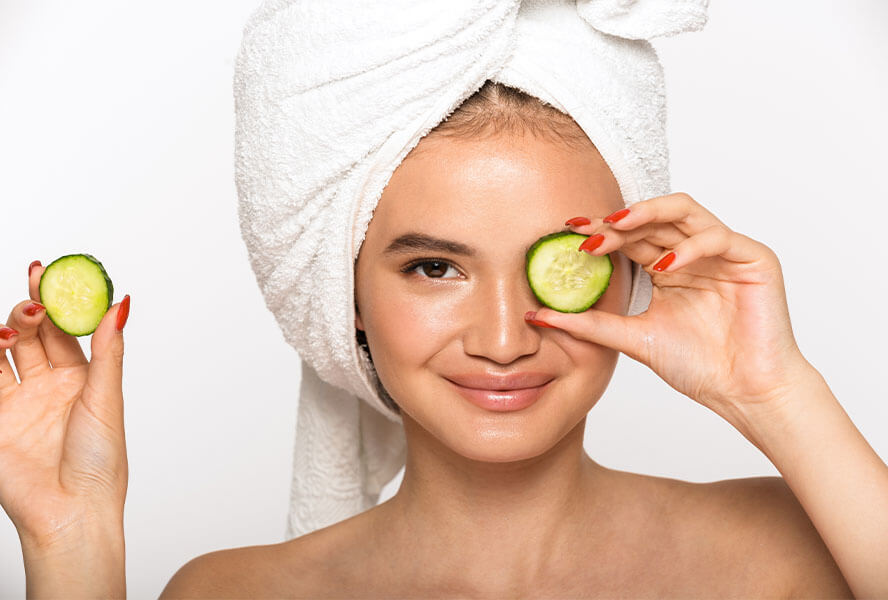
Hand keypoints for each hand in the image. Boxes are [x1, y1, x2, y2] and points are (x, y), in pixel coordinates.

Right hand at [0, 262, 129, 549]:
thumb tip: (121, 304)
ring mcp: (20, 400)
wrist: (70, 509)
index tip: (49, 273)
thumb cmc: (100, 461)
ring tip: (15, 327)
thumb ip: (108, 350)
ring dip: (7, 330)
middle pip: (34, 334)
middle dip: (30, 309)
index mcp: (83, 378)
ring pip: (5, 351)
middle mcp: (50, 385)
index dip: (58, 301)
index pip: (67, 329)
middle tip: (33, 294)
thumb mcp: (106, 397)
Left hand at [531, 192, 810, 416]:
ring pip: (685, 212)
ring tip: (616, 227)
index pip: (632, 236)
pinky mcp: (754, 259)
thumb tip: (536, 315)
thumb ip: (591, 324)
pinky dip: (690, 248)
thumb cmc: (700, 367)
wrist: (744, 394)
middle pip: (653, 218)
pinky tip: (664, 264)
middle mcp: (694, 252)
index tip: (568, 232)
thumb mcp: (633, 339)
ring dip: (649, 215)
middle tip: (586, 228)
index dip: (601, 230)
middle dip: (617, 220)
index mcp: (668, 265)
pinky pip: (719, 239)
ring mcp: (725, 252)